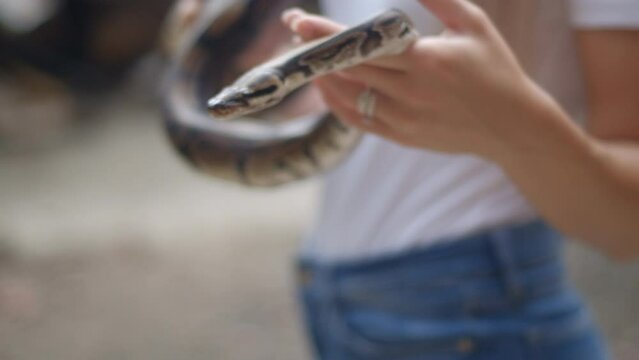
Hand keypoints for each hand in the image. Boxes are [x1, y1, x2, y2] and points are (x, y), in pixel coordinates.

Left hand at [282, 0, 555, 161]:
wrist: (512, 125)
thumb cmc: (496, 68)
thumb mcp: (473, 24)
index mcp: (427, 60)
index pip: (364, 44)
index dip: (327, 32)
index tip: (299, 20)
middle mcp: (410, 92)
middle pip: (348, 68)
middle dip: (316, 48)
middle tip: (295, 30)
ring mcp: (404, 118)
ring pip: (348, 96)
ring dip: (322, 75)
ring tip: (307, 56)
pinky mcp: (402, 136)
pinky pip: (358, 120)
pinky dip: (337, 102)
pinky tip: (327, 85)